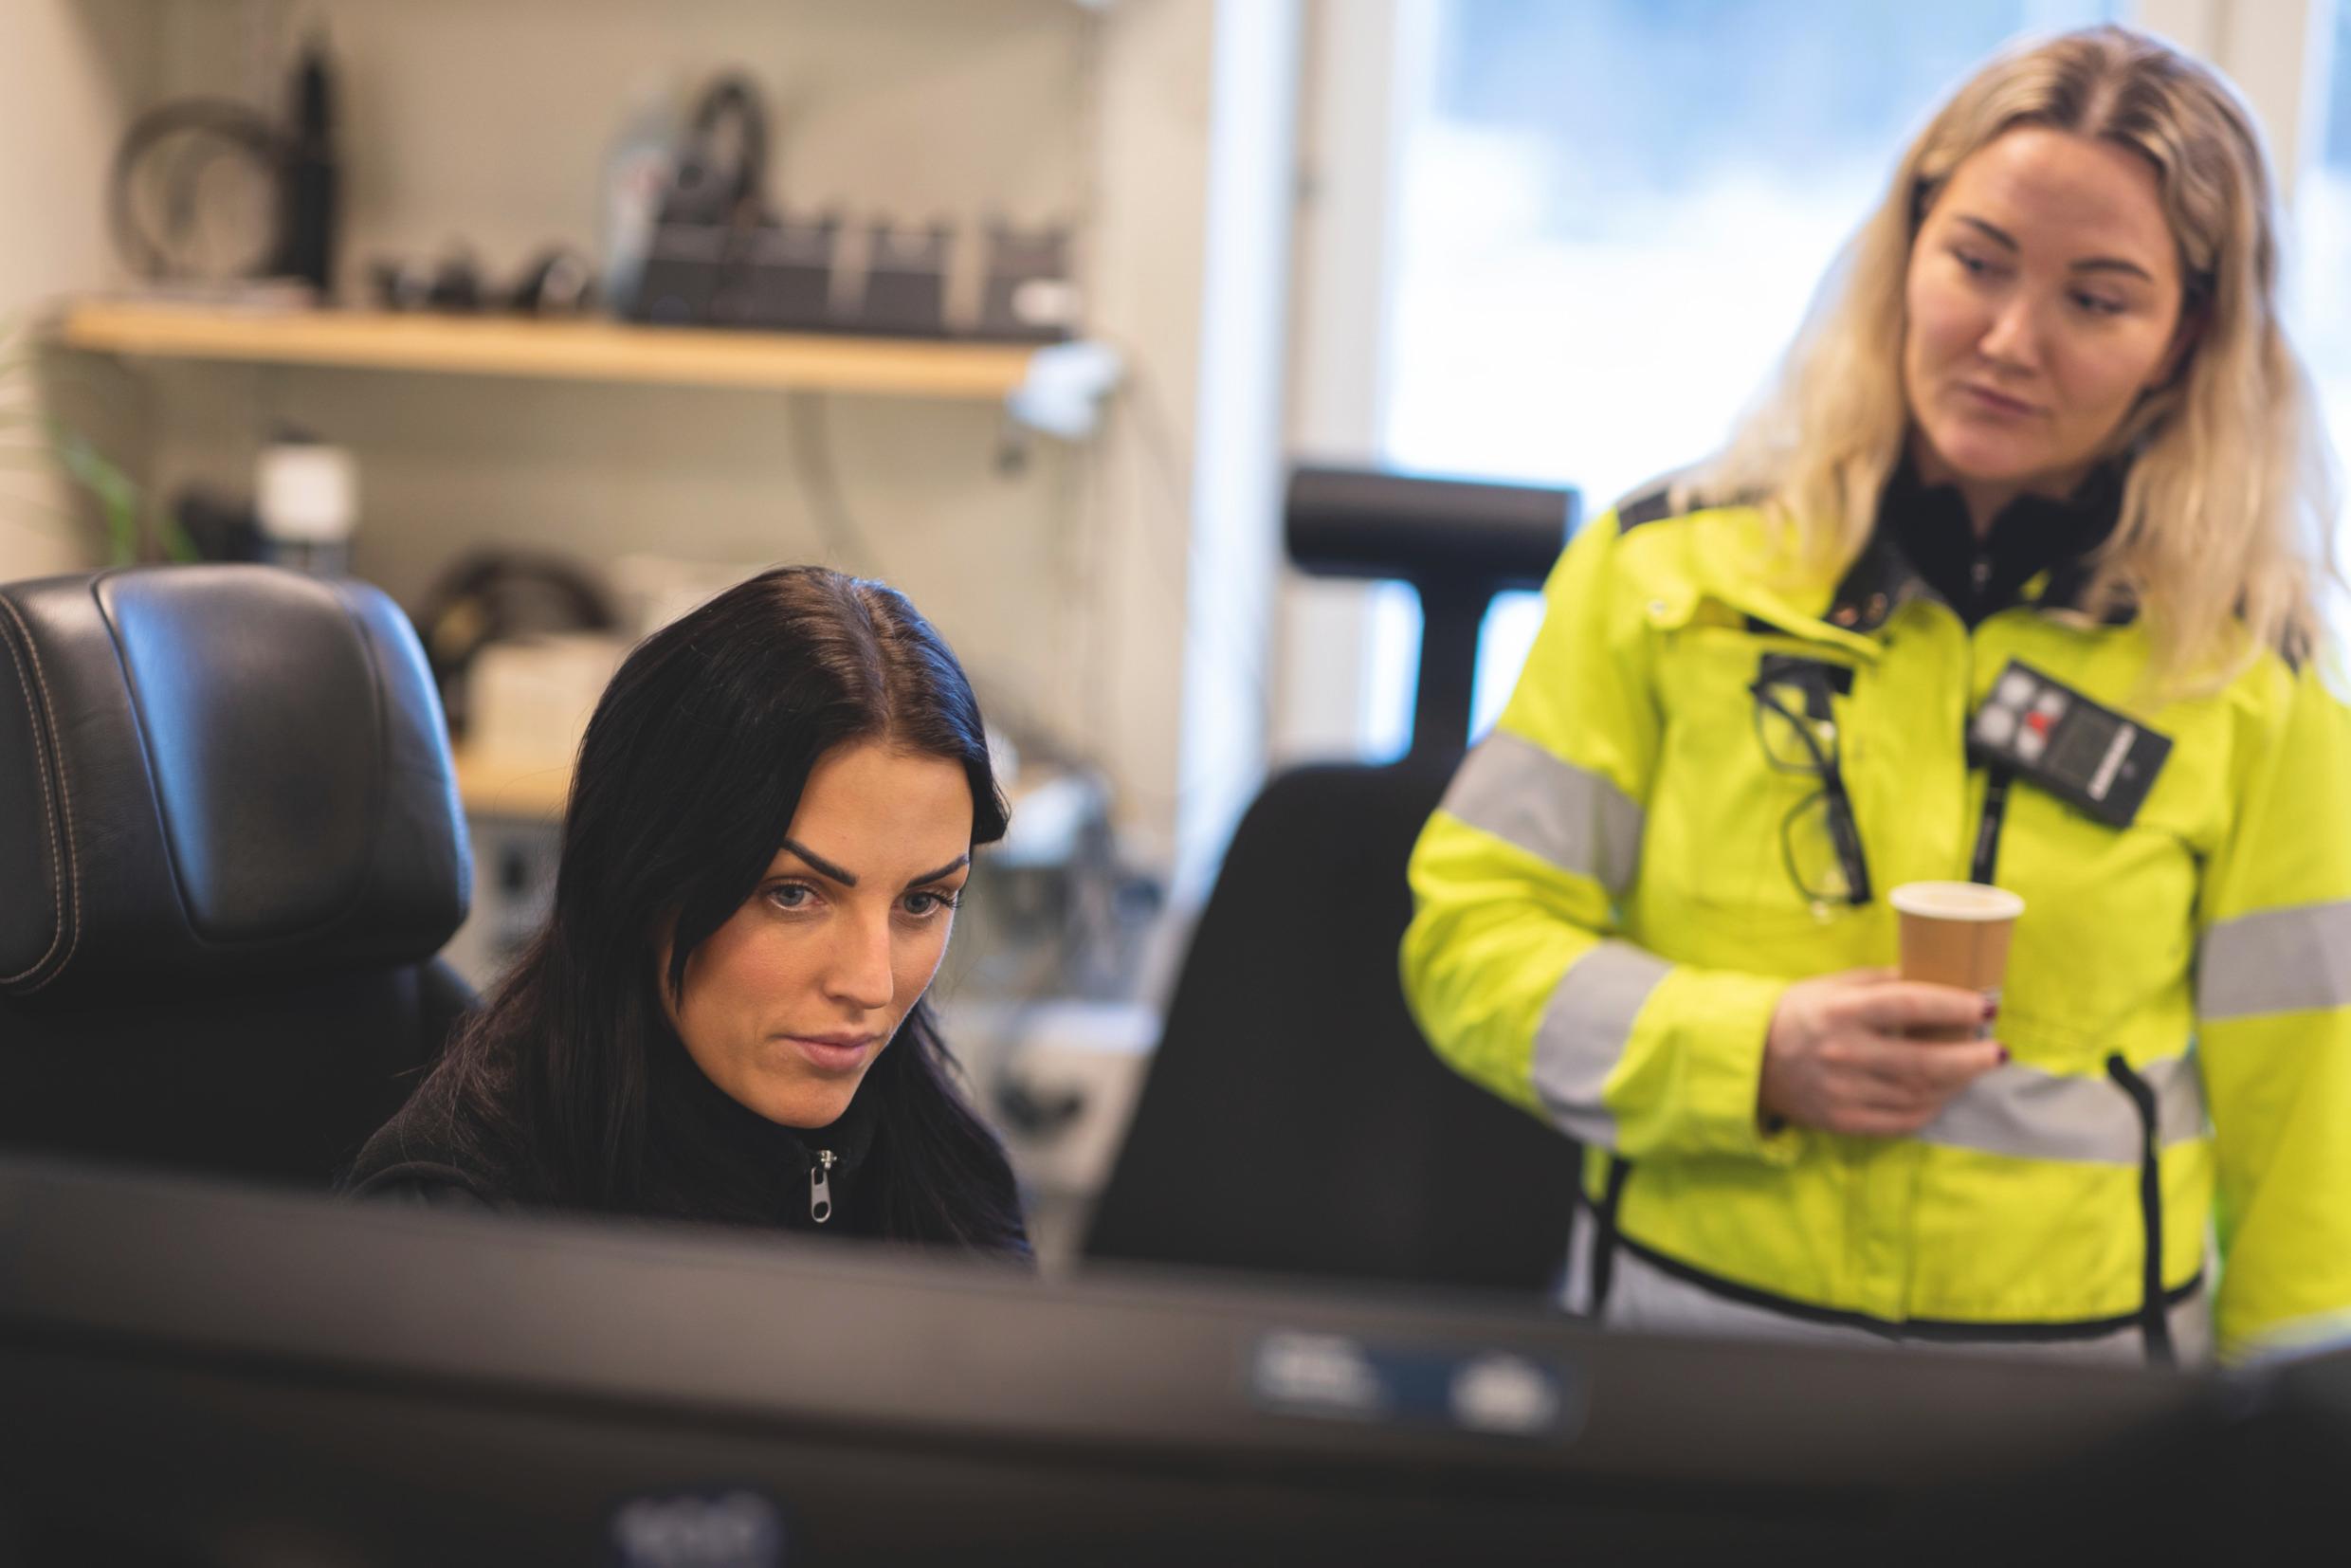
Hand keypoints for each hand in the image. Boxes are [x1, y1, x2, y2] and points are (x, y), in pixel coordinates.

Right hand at [1759, 967, 2004, 1137]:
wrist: (1750, 1059)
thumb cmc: (1798, 1014)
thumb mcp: (1834, 986)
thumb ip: (1883, 982)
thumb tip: (1938, 978)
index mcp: (1842, 1012)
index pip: (1910, 1006)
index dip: (1954, 1007)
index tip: (1985, 1007)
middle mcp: (1843, 1053)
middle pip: (1925, 1062)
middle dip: (1972, 1058)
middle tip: (1998, 1050)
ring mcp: (1843, 1092)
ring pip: (1919, 1094)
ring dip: (1957, 1083)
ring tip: (1975, 1069)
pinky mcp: (1843, 1121)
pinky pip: (1901, 1121)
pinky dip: (1930, 1108)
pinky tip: (1943, 1094)